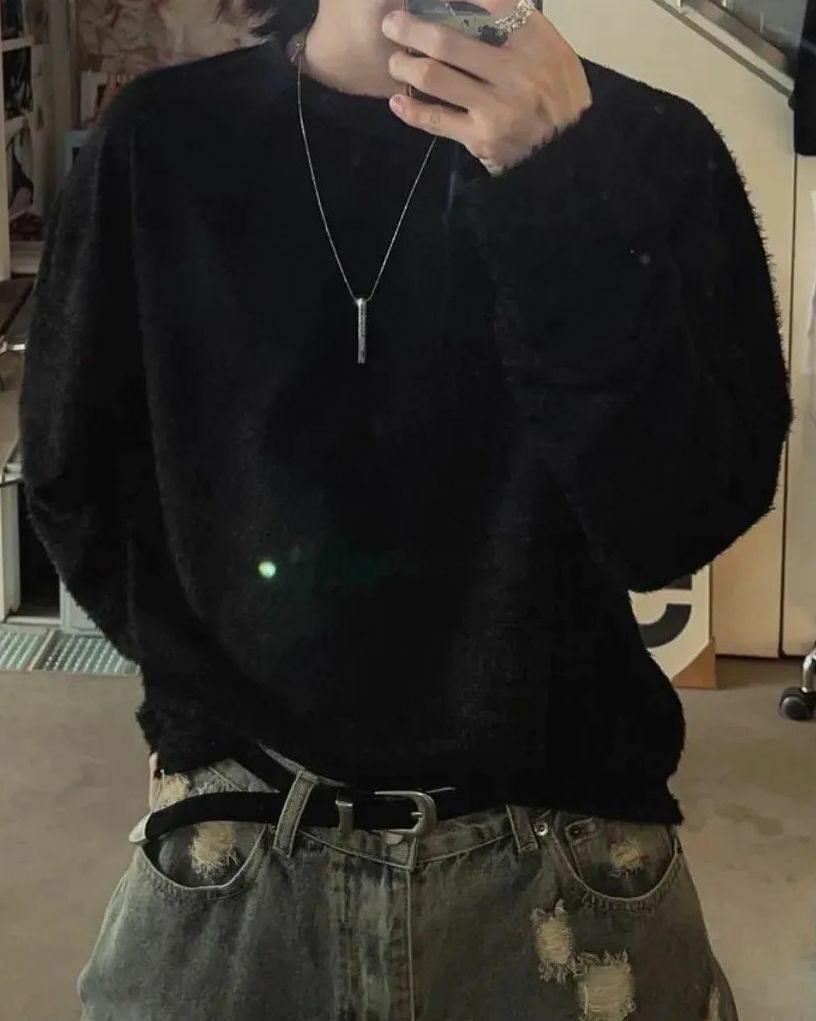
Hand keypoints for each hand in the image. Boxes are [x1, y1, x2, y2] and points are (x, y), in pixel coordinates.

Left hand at [382, 8, 591, 172]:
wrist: (569, 153)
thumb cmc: (559, 96)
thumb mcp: (552, 51)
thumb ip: (518, 25)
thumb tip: (475, 2)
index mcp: (535, 41)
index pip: (489, 3)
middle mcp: (516, 72)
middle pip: (448, 41)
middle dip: (411, 28)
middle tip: (391, 24)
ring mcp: (496, 107)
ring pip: (434, 77)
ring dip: (405, 66)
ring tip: (395, 62)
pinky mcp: (481, 138)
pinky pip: (436, 120)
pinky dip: (412, 109)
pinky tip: (398, 101)